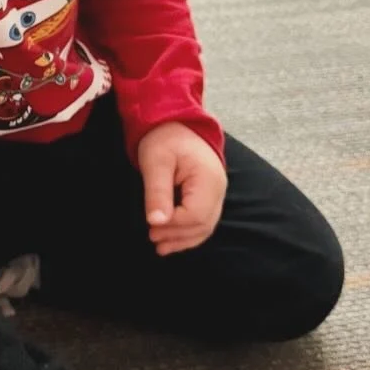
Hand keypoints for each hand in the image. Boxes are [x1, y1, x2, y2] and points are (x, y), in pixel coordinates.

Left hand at [137, 121, 226, 256]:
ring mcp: (217, 192)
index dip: (174, 225)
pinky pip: (204, 220)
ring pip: (205, 226)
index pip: (195, 214)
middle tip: (152, 237)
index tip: (151, 226)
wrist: (175, 122)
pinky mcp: (209, 195)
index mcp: (208, 178)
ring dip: (184, 239)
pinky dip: (189, 233)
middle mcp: (218, 188)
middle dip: (178, 235)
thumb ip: (157, 192)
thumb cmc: (164, 138)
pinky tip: (172, 240)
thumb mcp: (155, 161)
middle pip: (203, 224)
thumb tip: (157, 222)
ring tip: (160, 247)